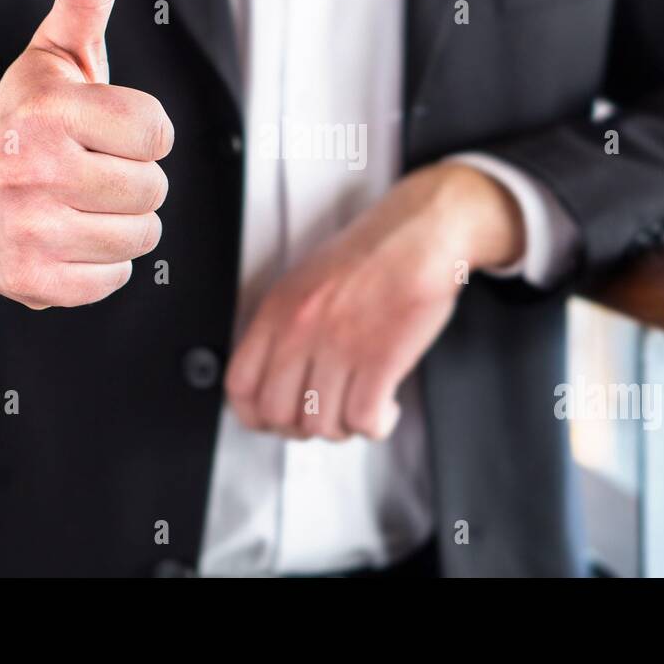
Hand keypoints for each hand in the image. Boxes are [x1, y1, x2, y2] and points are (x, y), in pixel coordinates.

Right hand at [0, 0, 173, 308]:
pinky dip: (102, 264)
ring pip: (141, 235)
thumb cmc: (31, 118)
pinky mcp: (32, 281)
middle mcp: (32, 169)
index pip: (156, 131)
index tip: (107, 129)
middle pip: (153, 188)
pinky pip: (115, 277)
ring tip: (79, 204)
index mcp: (46, 109)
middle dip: (133, 180)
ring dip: (122, 223)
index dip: (142, 131)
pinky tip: (68, 239)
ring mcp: (28, 230)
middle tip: (88, 170)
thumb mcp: (57, 54)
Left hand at [224, 162, 524, 440]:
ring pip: (323, 425)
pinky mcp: (381, 359)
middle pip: (279, 414)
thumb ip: (283, 326)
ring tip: (360, 407)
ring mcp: (340, 346)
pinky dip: (376, 425)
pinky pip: (364, 420)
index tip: (275, 421)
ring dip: (344, 427)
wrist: (422, 234)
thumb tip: (274, 376)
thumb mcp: (306, 280)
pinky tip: (385, 408)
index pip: (241, 386)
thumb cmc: (373, 254)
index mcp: (278, 310)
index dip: (256, 416)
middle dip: (302, 428)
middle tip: (324, 416)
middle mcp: (302, 330)